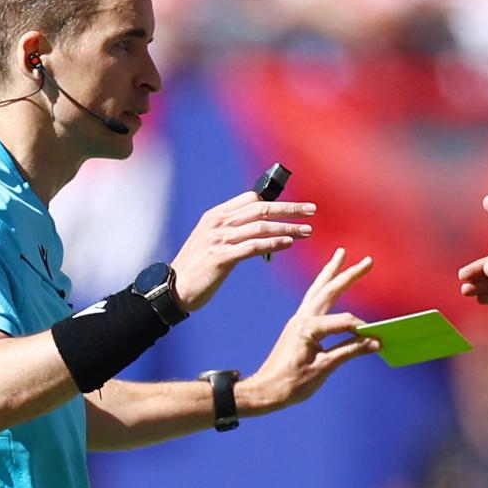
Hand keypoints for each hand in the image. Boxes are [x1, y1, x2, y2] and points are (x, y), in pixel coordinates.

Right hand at [170, 190, 317, 312]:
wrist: (174, 289)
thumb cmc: (197, 267)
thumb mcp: (212, 241)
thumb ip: (232, 230)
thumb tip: (259, 225)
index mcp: (216, 215)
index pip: (251, 199)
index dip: (277, 201)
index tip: (297, 208)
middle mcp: (218, 223)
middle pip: (261, 209)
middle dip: (289, 209)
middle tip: (312, 211)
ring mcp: (218, 239)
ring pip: (260, 227)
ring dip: (287, 227)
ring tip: (308, 231)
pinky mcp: (221, 257)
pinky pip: (252, 247)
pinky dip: (273, 243)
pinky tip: (288, 243)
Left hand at [242, 248, 380, 412]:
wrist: (264, 390)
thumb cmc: (291, 383)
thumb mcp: (323, 369)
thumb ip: (349, 351)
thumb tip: (374, 342)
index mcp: (309, 328)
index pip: (345, 322)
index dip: (363, 331)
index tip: (376, 341)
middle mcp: (303, 318)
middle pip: (329, 290)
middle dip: (349, 273)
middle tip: (367, 260)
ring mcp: (298, 320)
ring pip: (318, 289)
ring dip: (331, 271)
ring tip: (340, 254)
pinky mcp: (297, 326)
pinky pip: (312, 299)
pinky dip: (322, 286)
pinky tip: (327, 283)